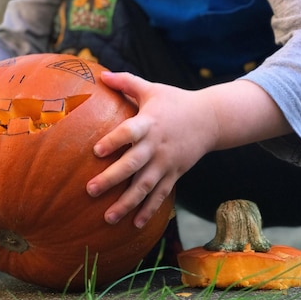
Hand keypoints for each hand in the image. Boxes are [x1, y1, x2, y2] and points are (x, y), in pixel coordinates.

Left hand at [86, 71, 218, 227]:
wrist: (211, 119)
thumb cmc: (174, 102)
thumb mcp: (152, 89)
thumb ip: (126, 82)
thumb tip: (101, 74)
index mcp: (149, 123)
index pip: (129, 132)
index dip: (114, 141)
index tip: (96, 150)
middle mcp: (157, 146)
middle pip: (132, 165)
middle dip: (111, 179)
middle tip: (90, 190)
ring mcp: (166, 164)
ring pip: (145, 187)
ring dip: (126, 203)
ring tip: (107, 217)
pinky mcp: (174, 175)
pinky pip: (160, 196)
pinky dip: (148, 211)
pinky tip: (134, 225)